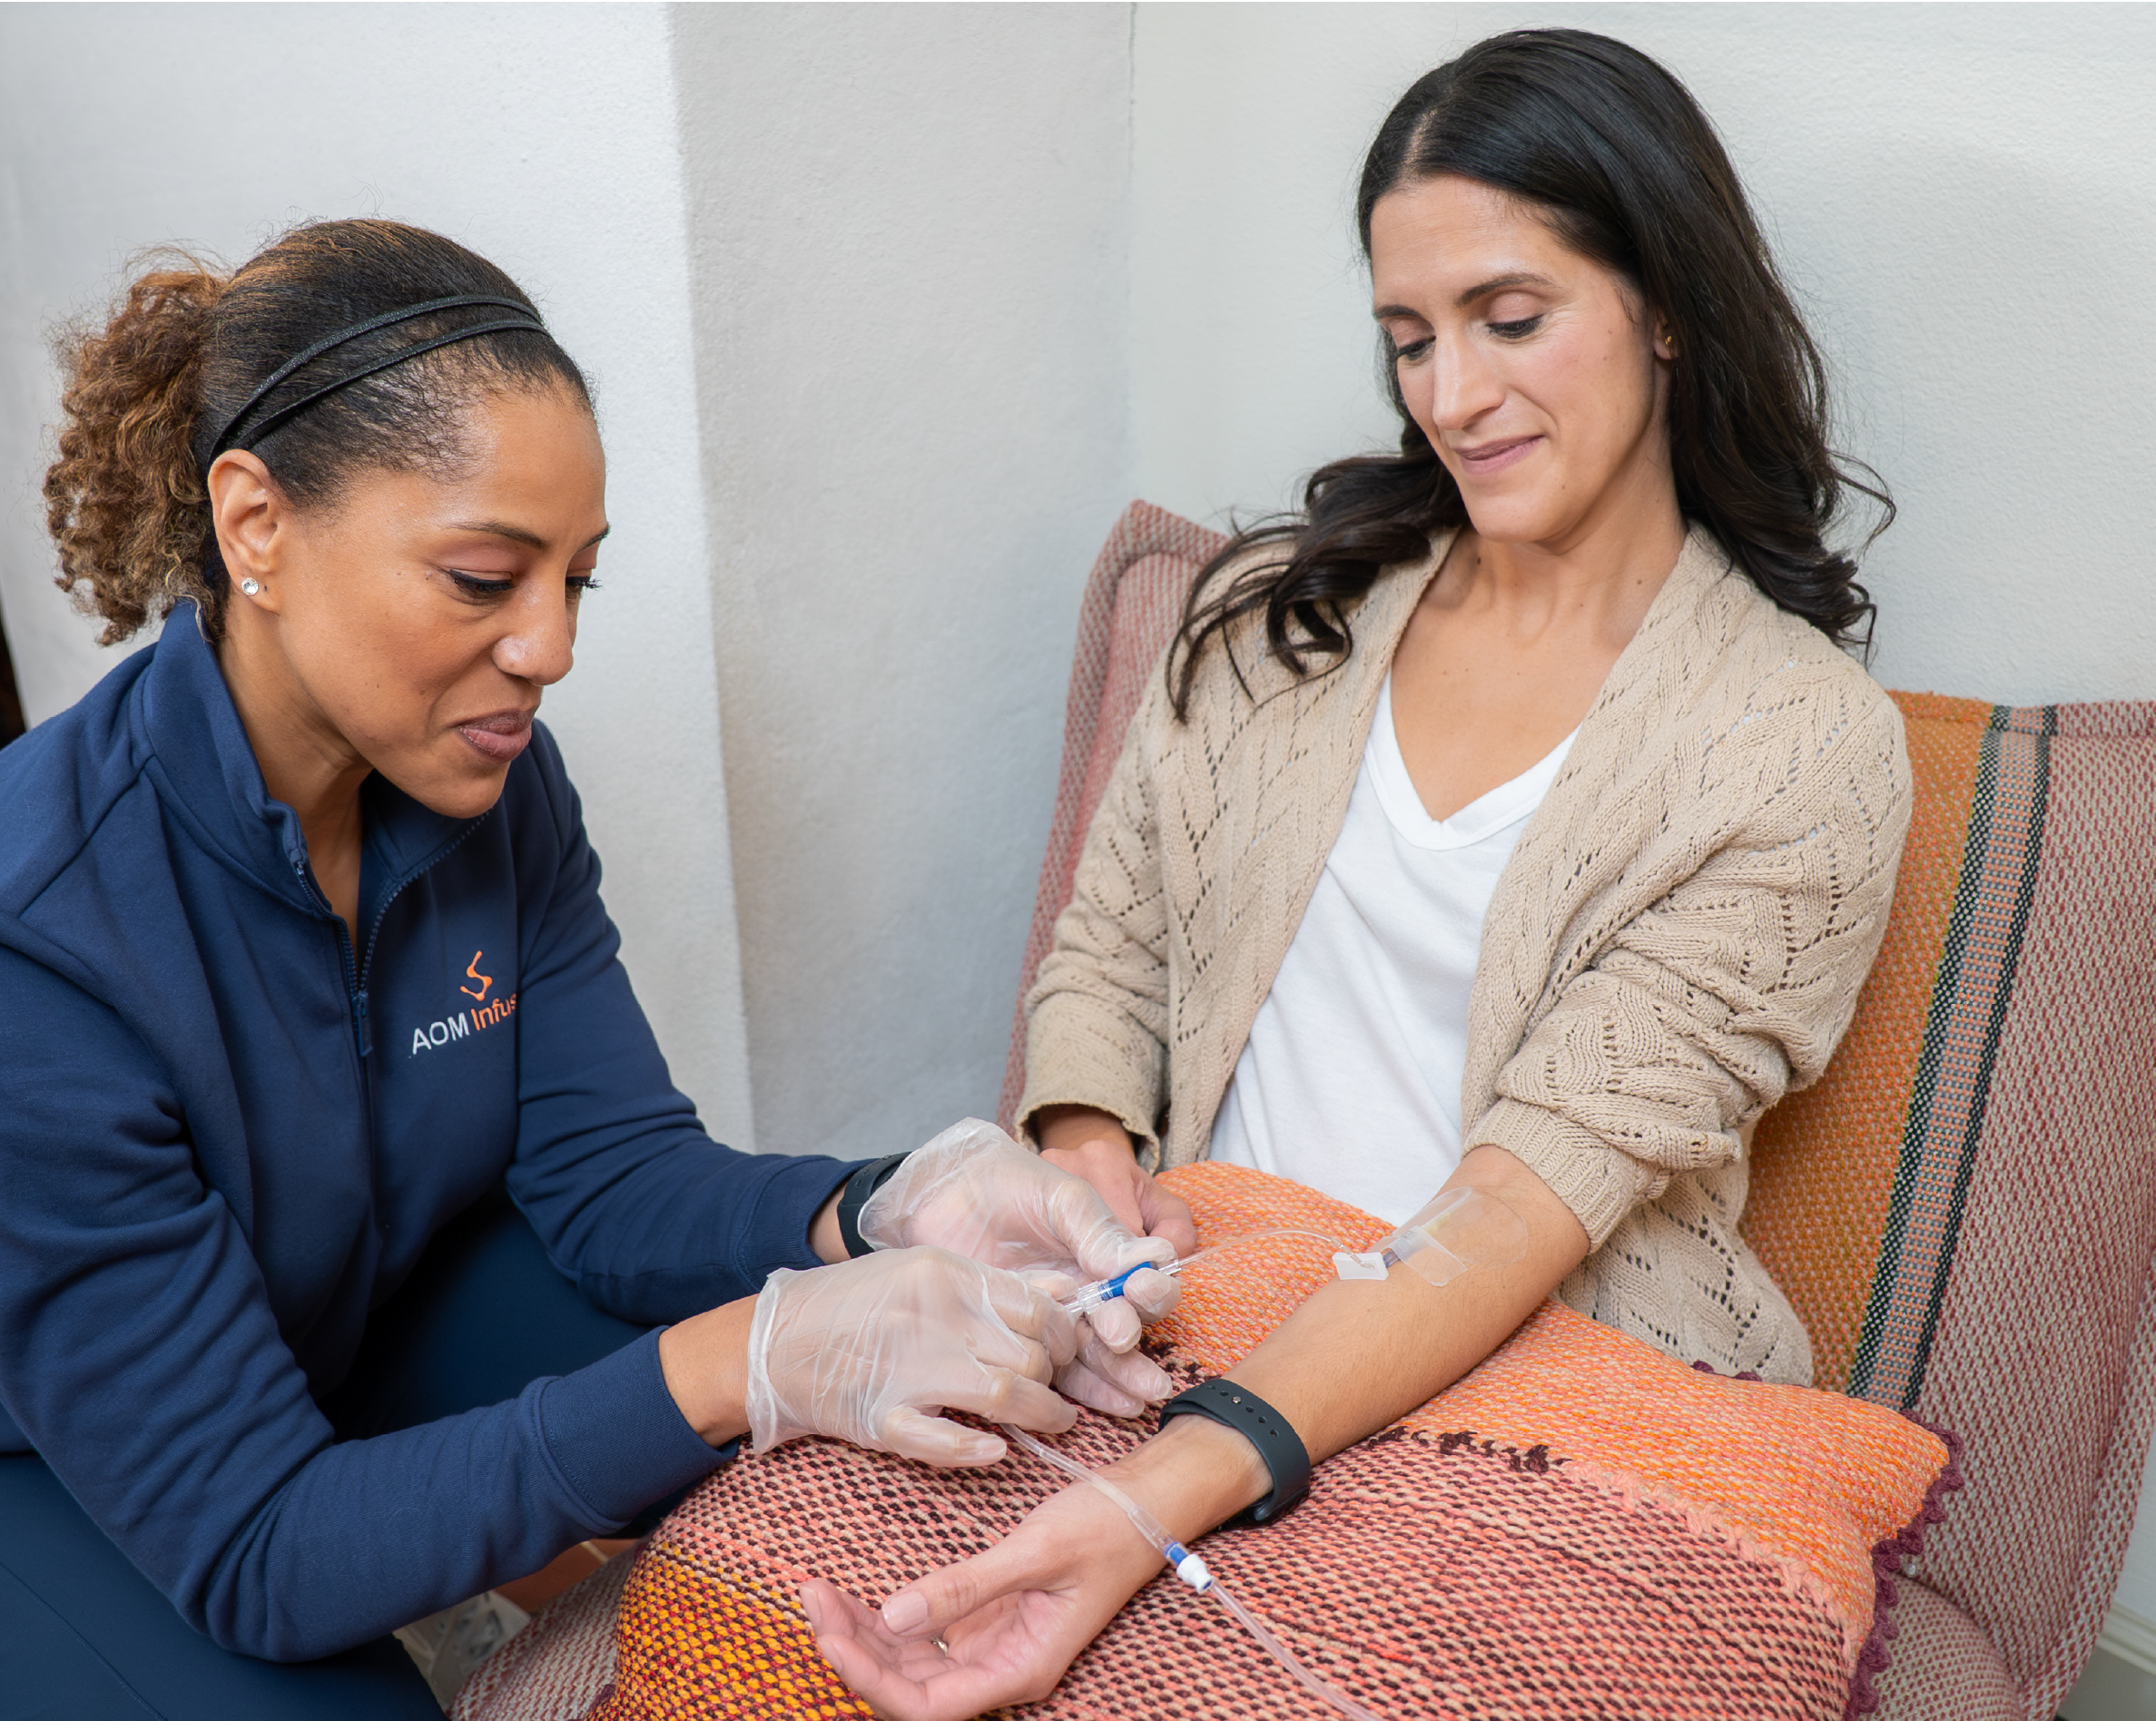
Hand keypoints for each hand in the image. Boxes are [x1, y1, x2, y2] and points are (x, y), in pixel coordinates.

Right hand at [745, 1246, 1078, 1466]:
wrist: (776, 1340)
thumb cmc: (856, 1303)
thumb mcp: (921, 1271)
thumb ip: (986, 1286)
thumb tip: (1062, 1296)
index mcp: (944, 1276)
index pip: (1036, 1306)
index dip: (1066, 1336)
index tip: (1068, 1352)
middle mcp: (932, 1319)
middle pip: (1029, 1354)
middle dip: (1058, 1380)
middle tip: (1059, 1389)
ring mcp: (906, 1369)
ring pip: (1003, 1394)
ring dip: (1041, 1415)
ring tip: (1055, 1421)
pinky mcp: (882, 1417)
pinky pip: (944, 1441)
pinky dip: (977, 1449)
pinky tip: (997, 1450)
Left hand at [801, 1478, 1158, 1720]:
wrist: (1145, 1505)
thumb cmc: (1104, 1528)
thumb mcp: (1036, 1552)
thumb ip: (966, 1588)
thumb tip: (895, 1615)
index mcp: (1020, 1670)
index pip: (929, 1706)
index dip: (872, 1680)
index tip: (830, 1637)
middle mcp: (1001, 1669)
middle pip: (911, 1690)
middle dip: (855, 1652)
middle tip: (811, 1599)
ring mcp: (991, 1647)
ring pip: (911, 1663)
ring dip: (863, 1636)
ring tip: (818, 1594)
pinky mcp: (985, 1621)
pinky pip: (924, 1635)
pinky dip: (886, 1618)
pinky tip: (853, 1598)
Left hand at [860, 1120, 1179, 1408]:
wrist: (943, 1192)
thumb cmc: (1008, 1182)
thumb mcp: (1061, 1197)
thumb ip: (1100, 1230)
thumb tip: (1148, 1261)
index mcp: (1106, 1255)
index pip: (1144, 1281)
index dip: (1151, 1289)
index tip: (1141, 1287)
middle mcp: (1090, 1292)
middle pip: (1125, 1326)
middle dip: (1135, 1341)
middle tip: (1123, 1338)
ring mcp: (1057, 1321)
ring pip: (1098, 1356)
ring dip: (1120, 1376)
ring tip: (1138, 1399)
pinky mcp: (1023, 1342)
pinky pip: (1059, 1371)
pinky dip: (1085, 1390)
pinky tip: (1108, 1407)